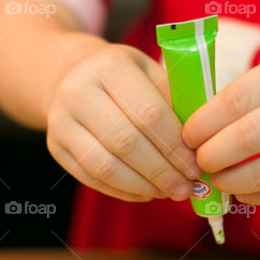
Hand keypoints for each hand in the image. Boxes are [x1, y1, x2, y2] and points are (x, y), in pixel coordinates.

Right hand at [46, 44, 201, 201]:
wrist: (75, 75)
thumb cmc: (128, 78)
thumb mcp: (153, 75)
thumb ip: (176, 103)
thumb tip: (203, 147)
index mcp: (110, 66)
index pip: (147, 112)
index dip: (174, 145)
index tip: (197, 165)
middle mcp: (78, 91)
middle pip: (125, 142)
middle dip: (161, 170)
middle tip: (186, 187)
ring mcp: (61, 120)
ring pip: (105, 165)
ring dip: (143, 185)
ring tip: (170, 193)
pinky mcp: (56, 147)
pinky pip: (92, 178)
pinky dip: (124, 190)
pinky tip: (148, 192)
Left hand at [182, 48, 259, 204]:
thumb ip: (251, 90)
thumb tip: (197, 127)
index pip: (238, 99)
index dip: (204, 122)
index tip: (187, 135)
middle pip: (249, 137)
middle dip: (212, 155)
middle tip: (197, 161)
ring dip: (232, 180)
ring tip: (215, 179)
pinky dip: (257, 194)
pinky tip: (241, 189)